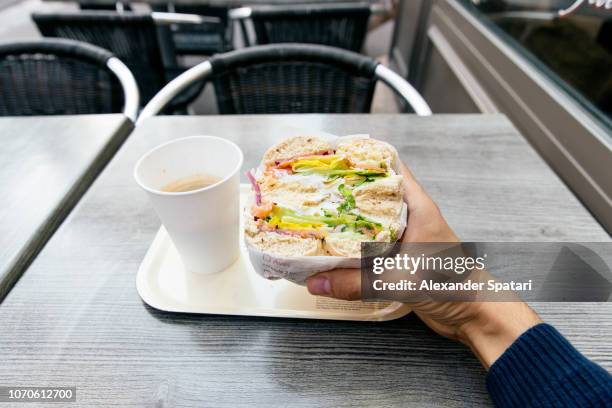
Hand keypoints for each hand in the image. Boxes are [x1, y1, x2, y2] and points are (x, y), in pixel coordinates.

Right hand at [306, 162, 540, 367]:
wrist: (473, 314)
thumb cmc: (452, 287)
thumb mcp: (399, 280)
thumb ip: (356, 283)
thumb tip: (316, 282)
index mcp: (417, 207)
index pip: (390, 168)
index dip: (362, 159)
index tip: (333, 157)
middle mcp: (411, 217)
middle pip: (374, 193)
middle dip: (346, 190)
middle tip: (315, 188)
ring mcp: (406, 237)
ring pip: (371, 218)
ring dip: (347, 219)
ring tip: (317, 216)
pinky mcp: (401, 257)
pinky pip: (372, 244)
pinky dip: (353, 244)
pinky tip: (333, 249)